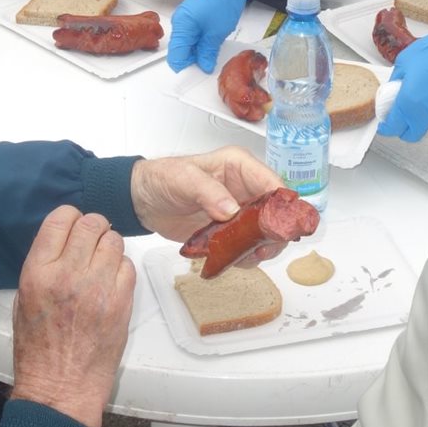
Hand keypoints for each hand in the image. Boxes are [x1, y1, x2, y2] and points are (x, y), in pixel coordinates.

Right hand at [9, 206, 134, 426]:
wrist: (60, 386)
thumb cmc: (38, 350)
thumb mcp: (24, 301)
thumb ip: (43, 266)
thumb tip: (63, 241)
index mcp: (38, 273)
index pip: (60, 219)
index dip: (70, 217)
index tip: (73, 225)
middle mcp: (68, 275)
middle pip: (91, 224)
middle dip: (93, 228)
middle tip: (91, 242)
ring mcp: (98, 288)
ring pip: (114, 241)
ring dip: (109, 247)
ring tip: (100, 265)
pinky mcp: (121, 302)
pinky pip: (128, 266)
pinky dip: (122, 269)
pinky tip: (111, 284)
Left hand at [131, 147, 284, 246]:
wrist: (145, 201)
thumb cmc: (163, 178)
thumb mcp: (184, 178)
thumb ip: (208, 191)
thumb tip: (232, 209)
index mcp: (240, 167)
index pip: (272, 183)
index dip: (282, 204)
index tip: (281, 224)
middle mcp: (245, 189)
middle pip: (276, 212)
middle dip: (275, 231)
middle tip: (266, 246)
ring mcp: (240, 213)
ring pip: (266, 233)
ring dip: (263, 247)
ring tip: (251, 255)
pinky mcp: (231, 232)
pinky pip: (248, 247)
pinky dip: (246, 256)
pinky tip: (236, 259)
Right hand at [167, 0, 256, 72]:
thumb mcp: (217, 31)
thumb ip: (208, 51)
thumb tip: (204, 65)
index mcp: (182, 27)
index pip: (176, 57)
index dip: (186, 69)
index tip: (196, 76)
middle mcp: (181, 22)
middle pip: (181, 50)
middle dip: (193, 60)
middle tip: (208, 66)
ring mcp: (188, 17)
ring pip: (189, 42)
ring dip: (199, 50)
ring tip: (213, 54)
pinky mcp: (196, 14)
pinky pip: (195, 33)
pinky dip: (202, 40)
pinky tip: (214, 42)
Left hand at [377, 8, 427, 141]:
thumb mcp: (405, 61)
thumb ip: (397, 81)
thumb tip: (395, 90)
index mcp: (409, 103)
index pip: (393, 128)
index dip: (387, 126)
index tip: (386, 123)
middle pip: (413, 133)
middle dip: (406, 126)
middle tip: (404, 112)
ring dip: (426, 114)